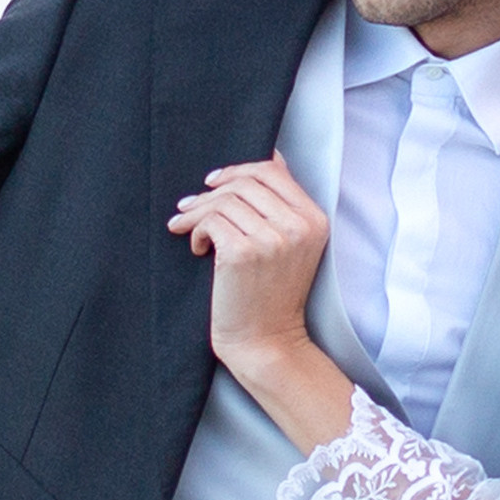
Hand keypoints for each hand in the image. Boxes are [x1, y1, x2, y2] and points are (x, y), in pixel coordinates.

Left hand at [167, 158, 349, 449]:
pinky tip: (198, 249)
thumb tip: (270, 157)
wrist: (267, 342)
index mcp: (315, 220)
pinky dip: (196, 231)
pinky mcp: (243, 253)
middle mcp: (298, 226)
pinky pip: (210, 221)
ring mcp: (272, 239)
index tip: (214, 182)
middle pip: (244, 182)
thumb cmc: (272, 294)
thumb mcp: (293, 246)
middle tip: (189, 207)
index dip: (238, 170)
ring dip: (197, 212)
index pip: (271, 171)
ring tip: (185, 228)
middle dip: (211, 191)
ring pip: (223, 200)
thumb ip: (282, 205)